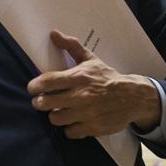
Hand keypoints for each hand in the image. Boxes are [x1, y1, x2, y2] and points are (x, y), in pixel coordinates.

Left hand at [27, 30, 160, 138]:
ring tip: (58, 110)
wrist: (133, 96)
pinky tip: (72, 121)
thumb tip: (53, 33)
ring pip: (55, 118)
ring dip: (54, 115)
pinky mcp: (92, 128)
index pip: (47, 81)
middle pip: (45, 103)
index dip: (34, 86)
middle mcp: (80, 96)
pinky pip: (69, 132)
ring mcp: (86, 114)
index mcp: (78, 77)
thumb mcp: (90, 59)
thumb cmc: (107, 77)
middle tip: (41, 101)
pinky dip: (69, 128)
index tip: (32, 88)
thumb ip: (71, 46)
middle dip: (39, 102)